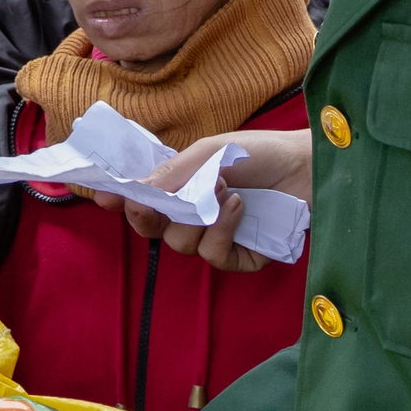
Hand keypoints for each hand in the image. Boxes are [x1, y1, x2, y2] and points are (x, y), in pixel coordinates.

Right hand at [94, 129, 315, 271]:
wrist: (306, 166)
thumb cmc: (257, 153)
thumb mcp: (209, 152)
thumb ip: (173, 173)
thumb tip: (137, 190)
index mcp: (178, 187)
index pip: (139, 200)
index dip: (119, 201)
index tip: (104, 196)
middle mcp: (191, 215)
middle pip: (151, 230)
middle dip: (148, 217)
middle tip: (151, 202)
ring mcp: (214, 238)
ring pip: (181, 244)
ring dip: (198, 217)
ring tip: (223, 190)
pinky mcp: (239, 257)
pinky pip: (214, 257)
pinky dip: (222, 232)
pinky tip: (238, 208)